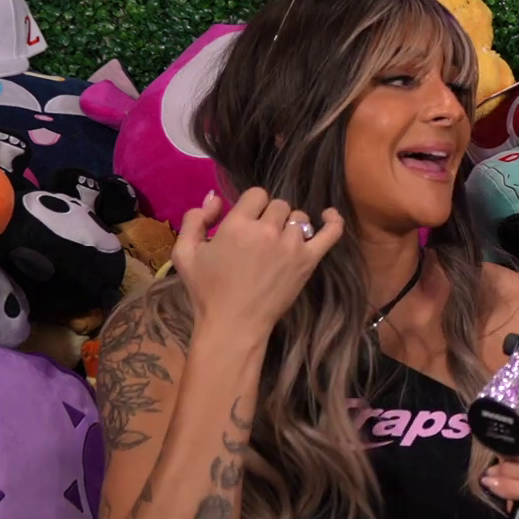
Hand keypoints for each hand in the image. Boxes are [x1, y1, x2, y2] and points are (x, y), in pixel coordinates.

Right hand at [172, 188, 344, 331]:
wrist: (233, 324)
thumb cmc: (206, 291)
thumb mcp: (185, 253)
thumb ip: (195, 219)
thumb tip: (215, 198)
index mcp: (238, 225)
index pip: (256, 194)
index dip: (251, 206)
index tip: (246, 222)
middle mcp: (268, 231)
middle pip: (279, 205)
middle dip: (269, 216)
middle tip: (259, 238)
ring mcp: (292, 246)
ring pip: (299, 217)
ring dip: (289, 225)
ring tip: (278, 243)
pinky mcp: (308, 261)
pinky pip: (330, 233)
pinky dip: (333, 221)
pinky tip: (329, 215)